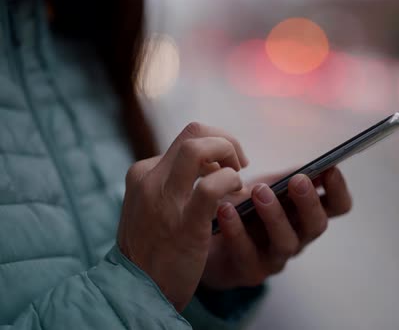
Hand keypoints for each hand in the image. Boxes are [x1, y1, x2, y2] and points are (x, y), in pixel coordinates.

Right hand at [117, 122, 247, 310]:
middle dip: (226, 141)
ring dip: (229, 156)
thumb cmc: (151, 248)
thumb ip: (172, 183)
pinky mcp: (183, 223)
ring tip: (239, 179)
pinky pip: (212, 186)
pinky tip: (236, 194)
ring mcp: (164, 200)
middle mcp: (150, 179)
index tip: (227, 165)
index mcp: (143, 172)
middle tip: (240, 163)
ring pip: (198, 148)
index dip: (216, 146)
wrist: (134, 291)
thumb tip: (209, 165)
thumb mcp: (151, 205)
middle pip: (194, 133)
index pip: (187, 138)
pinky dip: (230, 182)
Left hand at [200, 167, 351, 289]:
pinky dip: (236, 229)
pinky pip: (246, 253)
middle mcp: (298, 238)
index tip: (329, 168)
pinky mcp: (250, 271)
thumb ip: (288, 176)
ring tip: (259, 191)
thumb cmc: (245, 207)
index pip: (338, 206)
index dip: (339, 189)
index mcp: (307, 214)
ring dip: (275, 215)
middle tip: (297, 180)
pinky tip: (226, 209)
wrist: (207, 240)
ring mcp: (276, 258)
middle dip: (309, 202)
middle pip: (317, 225)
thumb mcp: (268, 186)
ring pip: (285, 242)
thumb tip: (311, 163)